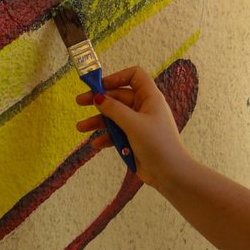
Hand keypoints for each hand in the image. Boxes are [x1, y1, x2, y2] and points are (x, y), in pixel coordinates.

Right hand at [76, 65, 191, 191]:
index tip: (100, 85)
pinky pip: (117, 133)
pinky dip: (106, 137)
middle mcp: (144, 107)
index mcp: (150, 97)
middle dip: (100, 99)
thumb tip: (98, 97)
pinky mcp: (134, 138)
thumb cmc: (156, 143)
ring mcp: (139, 123)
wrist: (169, 173)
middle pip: (119, 96)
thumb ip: (114, 110)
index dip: (117, 77)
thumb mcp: (133, 124)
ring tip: (81, 127)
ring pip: (115, 116)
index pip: (135, 76)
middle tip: (80, 101)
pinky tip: (95, 144)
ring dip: (99, 120)